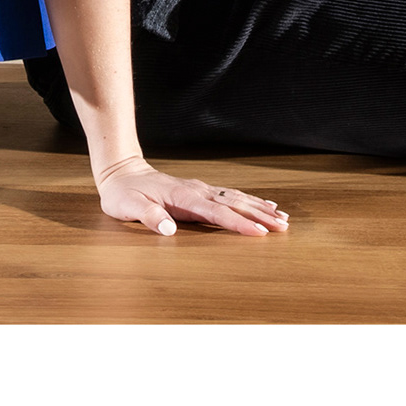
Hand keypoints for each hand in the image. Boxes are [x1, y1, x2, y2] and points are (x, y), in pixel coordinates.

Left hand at [94, 159, 289, 237]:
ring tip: (283, 218)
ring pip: (237, 198)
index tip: (259, 233)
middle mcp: (197, 191)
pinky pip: (231, 196)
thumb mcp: (128, 207)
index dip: (238, 224)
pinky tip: (264, 205)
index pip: (217, 212)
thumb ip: (148, 217)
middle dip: (260, 216)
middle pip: (234, 204)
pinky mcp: (200, 191)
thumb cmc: (123, 193)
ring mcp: (200, 189)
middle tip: (284, 227)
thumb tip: (169, 229)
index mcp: (183, 198)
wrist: (121, 172)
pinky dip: (250, 201)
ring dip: (260, 208)